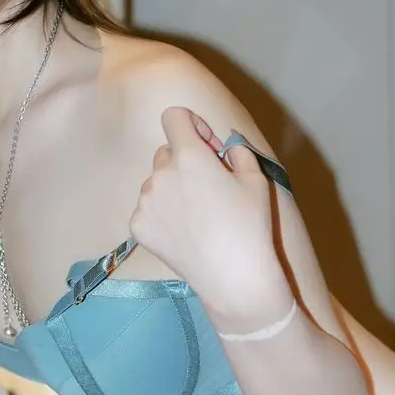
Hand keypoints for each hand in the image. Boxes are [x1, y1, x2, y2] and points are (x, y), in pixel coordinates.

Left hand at [128, 107, 288, 320]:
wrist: (233, 277)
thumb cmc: (250, 226)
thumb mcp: (256, 179)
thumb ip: (235, 150)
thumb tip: (220, 146)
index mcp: (189, 156)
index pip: (174, 116)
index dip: (191, 125)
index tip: (206, 144)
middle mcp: (160, 174)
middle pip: (165, 152)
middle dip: (184, 161)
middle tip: (208, 187)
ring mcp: (145, 202)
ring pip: (155, 182)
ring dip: (172, 188)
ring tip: (197, 215)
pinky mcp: (138, 226)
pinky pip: (147, 208)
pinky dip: (162, 213)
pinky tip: (184, 232)